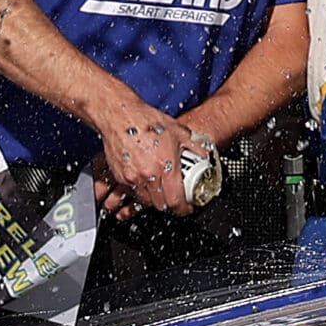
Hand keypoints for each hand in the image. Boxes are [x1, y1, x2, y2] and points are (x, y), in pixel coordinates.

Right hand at [88, 93, 199, 217]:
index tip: (187, 208)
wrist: (121, 116)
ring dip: (155, 200)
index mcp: (165, 166)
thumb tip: (205, 155)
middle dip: (170, 205)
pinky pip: (131, 192)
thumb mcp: (179, 132)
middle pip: (160, 205)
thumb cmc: (148, 121)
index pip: (175, 200)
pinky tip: (146, 182)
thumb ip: (195, 146)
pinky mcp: (120, 176)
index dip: (183, 208)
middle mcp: (148, 175)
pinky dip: (140, 192)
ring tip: (162, 191)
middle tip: (176, 200)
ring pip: (145, 201)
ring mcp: (132, 177)